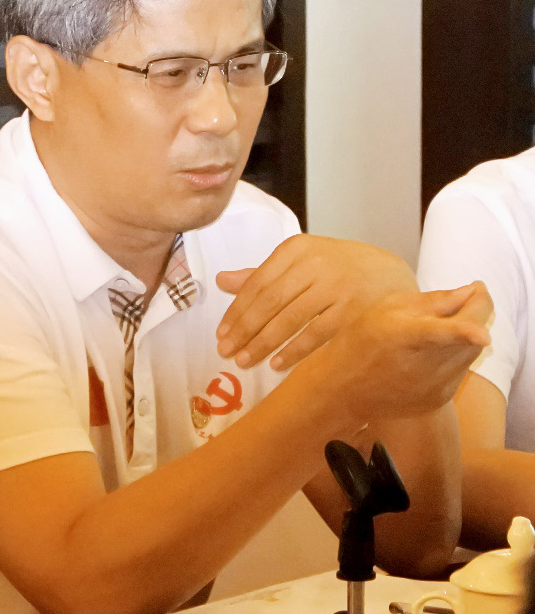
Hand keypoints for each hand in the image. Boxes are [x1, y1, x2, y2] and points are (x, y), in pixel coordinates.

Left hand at [216, 234, 416, 369]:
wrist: (393, 275)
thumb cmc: (339, 269)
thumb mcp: (301, 262)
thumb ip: (262, 274)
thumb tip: (221, 280)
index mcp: (296, 248)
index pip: (257, 283)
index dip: (236, 311)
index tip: (221, 333)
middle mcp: (315, 263)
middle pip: (269, 302)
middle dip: (244, 330)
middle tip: (226, 352)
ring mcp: (336, 286)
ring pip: (289, 319)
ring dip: (263, 343)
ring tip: (245, 361)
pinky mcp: (354, 310)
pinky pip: (316, 334)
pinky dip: (294, 351)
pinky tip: (277, 364)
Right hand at [324, 281, 492, 420]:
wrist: (344, 389)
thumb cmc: (362, 340)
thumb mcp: (386, 308)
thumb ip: (433, 300)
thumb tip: (471, 292)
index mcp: (404, 335)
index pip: (441, 332)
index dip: (466, 331)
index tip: (482, 330)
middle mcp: (424, 365)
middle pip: (473, 331)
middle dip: (477, 309)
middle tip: (465, 296)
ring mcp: (435, 386)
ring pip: (472, 349)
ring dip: (467, 332)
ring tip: (436, 327)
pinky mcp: (440, 398)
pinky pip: (462, 368)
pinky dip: (456, 353)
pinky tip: (428, 353)